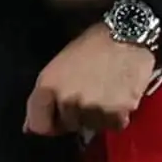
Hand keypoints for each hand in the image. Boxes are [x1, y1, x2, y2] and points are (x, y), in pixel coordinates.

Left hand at [25, 24, 155, 135]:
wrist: (129, 35)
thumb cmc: (94, 44)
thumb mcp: (60, 64)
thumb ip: (46, 95)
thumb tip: (32, 125)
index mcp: (48, 86)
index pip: (39, 125)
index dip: (50, 121)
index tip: (60, 115)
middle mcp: (67, 100)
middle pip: (69, 125)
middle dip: (77, 115)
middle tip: (91, 92)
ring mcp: (92, 109)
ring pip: (92, 126)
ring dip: (99, 115)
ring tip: (107, 91)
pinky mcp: (116, 113)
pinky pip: (114, 125)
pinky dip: (118, 115)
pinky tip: (120, 95)